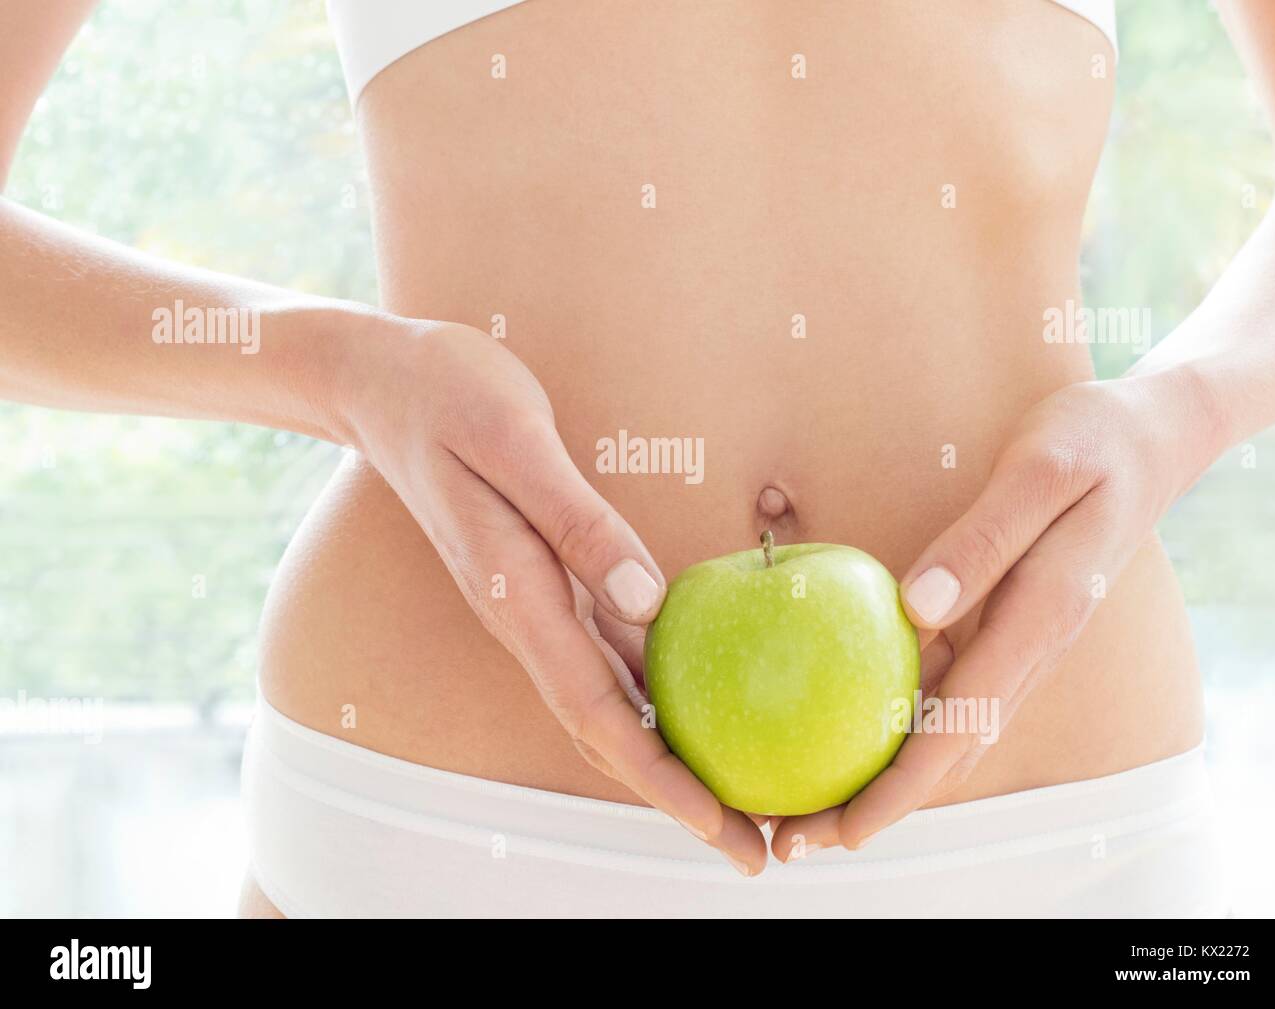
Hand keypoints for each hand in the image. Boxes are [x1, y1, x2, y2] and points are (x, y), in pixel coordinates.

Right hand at [341, 316, 767, 873]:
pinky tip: (694, 702)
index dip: (662, 780)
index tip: (720, 828)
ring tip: (737, 794)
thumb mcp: (516, 442)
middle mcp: (525, 618)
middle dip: (679, 797)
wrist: (383, 384)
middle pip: (608, 734)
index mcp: (518, 595)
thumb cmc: (448, 398)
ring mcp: (532, 605)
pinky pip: (604, 657)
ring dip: (669, 758)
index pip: (598, 714)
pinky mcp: (543, 581)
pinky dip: (651, 696)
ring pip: (607, 705)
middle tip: (754, 845)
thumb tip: (650, 605)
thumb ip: (579, 523)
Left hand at [772, 372, 1217, 859]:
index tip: (847, 827)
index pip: (963, 724)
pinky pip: (952, 690)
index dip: (903, 785)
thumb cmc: (1090, 444)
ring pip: (949, 730)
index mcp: (1039, 617)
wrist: (1148, 438)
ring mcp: (1021, 641)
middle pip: (948, 749)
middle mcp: (1030, 646)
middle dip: (875, 803)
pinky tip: (853, 730)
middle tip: (798, 839)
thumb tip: (913, 610)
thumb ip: (982, 542)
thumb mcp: (1039, 473)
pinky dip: (903, 725)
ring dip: (884, 775)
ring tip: (812, 807)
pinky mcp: (1007, 626)